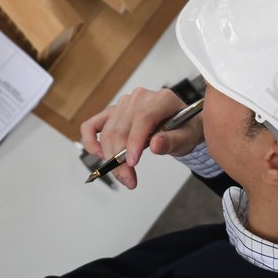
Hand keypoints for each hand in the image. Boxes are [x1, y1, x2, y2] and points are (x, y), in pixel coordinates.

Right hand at [79, 87, 204, 189]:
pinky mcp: (112, 113)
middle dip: (121, 159)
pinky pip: (92, 125)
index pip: (142, 118)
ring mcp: (124, 103)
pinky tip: (99, 155)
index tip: (132, 164)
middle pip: (122, 128)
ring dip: (110, 157)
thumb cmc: (185, 130)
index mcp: (162, 99)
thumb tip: (155, 144)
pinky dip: (91, 141)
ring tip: (123, 176)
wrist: (181, 126)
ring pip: (108, 132)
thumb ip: (173, 141)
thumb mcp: (187, 138)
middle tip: (128, 180)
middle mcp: (140, 97)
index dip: (134, 142)